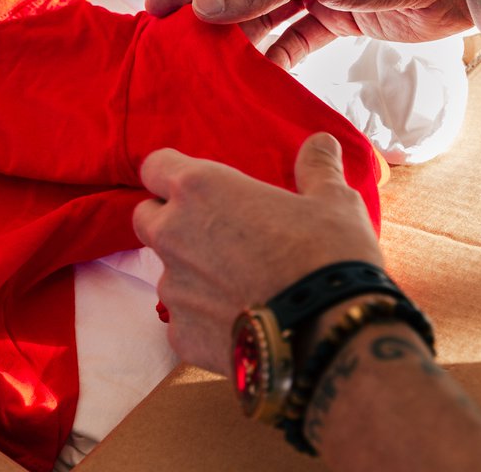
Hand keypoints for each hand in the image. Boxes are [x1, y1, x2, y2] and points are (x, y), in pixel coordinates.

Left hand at [132, 133, 383, 375]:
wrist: (334, 339)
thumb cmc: (331, 258)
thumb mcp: (334, 203)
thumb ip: (316, 168)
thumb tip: (321, 141)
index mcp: (198, 189)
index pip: (155, 166)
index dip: (171, 173)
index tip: (196, 186)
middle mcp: (171, 234)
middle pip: (146, 217)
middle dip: (170, 220)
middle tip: (217, 233)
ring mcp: (171, 288)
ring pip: (167, 273)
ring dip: (192, 274)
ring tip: (240, 286)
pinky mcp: (181, 335)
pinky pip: (184, 320)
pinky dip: (205, 320)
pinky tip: (243, 325)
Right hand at [143, 0, 469, 68]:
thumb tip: (205, 7)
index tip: (155, 6)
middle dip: (210, 13)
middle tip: (173, 41)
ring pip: (263, 14)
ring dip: (239, 37)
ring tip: (206, 62)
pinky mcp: (332, 15)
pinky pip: (291, 37)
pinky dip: (274, 54)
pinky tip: (251, 72)